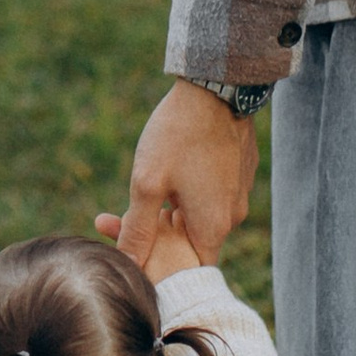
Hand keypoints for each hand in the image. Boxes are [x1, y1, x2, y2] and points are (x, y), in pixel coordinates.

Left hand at [114, 81, 258, 269]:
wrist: (216, 87)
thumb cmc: (178, 135)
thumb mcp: (147, 183)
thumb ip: (137, 229)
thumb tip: (127, 264)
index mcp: (213, 226)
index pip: (188, 268)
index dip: (159, 265)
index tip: (133, 248)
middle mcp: (232, 216)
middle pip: (189, 241)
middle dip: (155, 232)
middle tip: (116, 215)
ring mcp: (238, 193)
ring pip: (198, 214)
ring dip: (170, 208)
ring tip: (147, 184)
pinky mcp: (238, 172)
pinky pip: (210, 194)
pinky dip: (187, 190)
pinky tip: (170, 166)